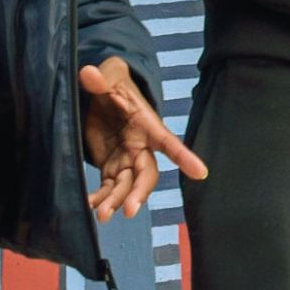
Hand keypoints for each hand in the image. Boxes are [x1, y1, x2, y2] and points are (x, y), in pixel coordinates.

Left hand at [80, 56, 206, 220]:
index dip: (185, 157)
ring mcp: (126, 159)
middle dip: (139, 192)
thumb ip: (102, 77)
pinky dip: (101, 198)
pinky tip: (88, 205)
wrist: (102, 95)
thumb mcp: (109, 75)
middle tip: (128, 210)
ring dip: (116, 202)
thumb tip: (89, 73)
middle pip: (147, 174)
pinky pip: (109, 188)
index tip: (201, 173)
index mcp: (147, 124)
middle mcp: (140, 146)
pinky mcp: (111, 167)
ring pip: (127, 186)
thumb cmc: (113, 82)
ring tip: (101, 216)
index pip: (168, 142)